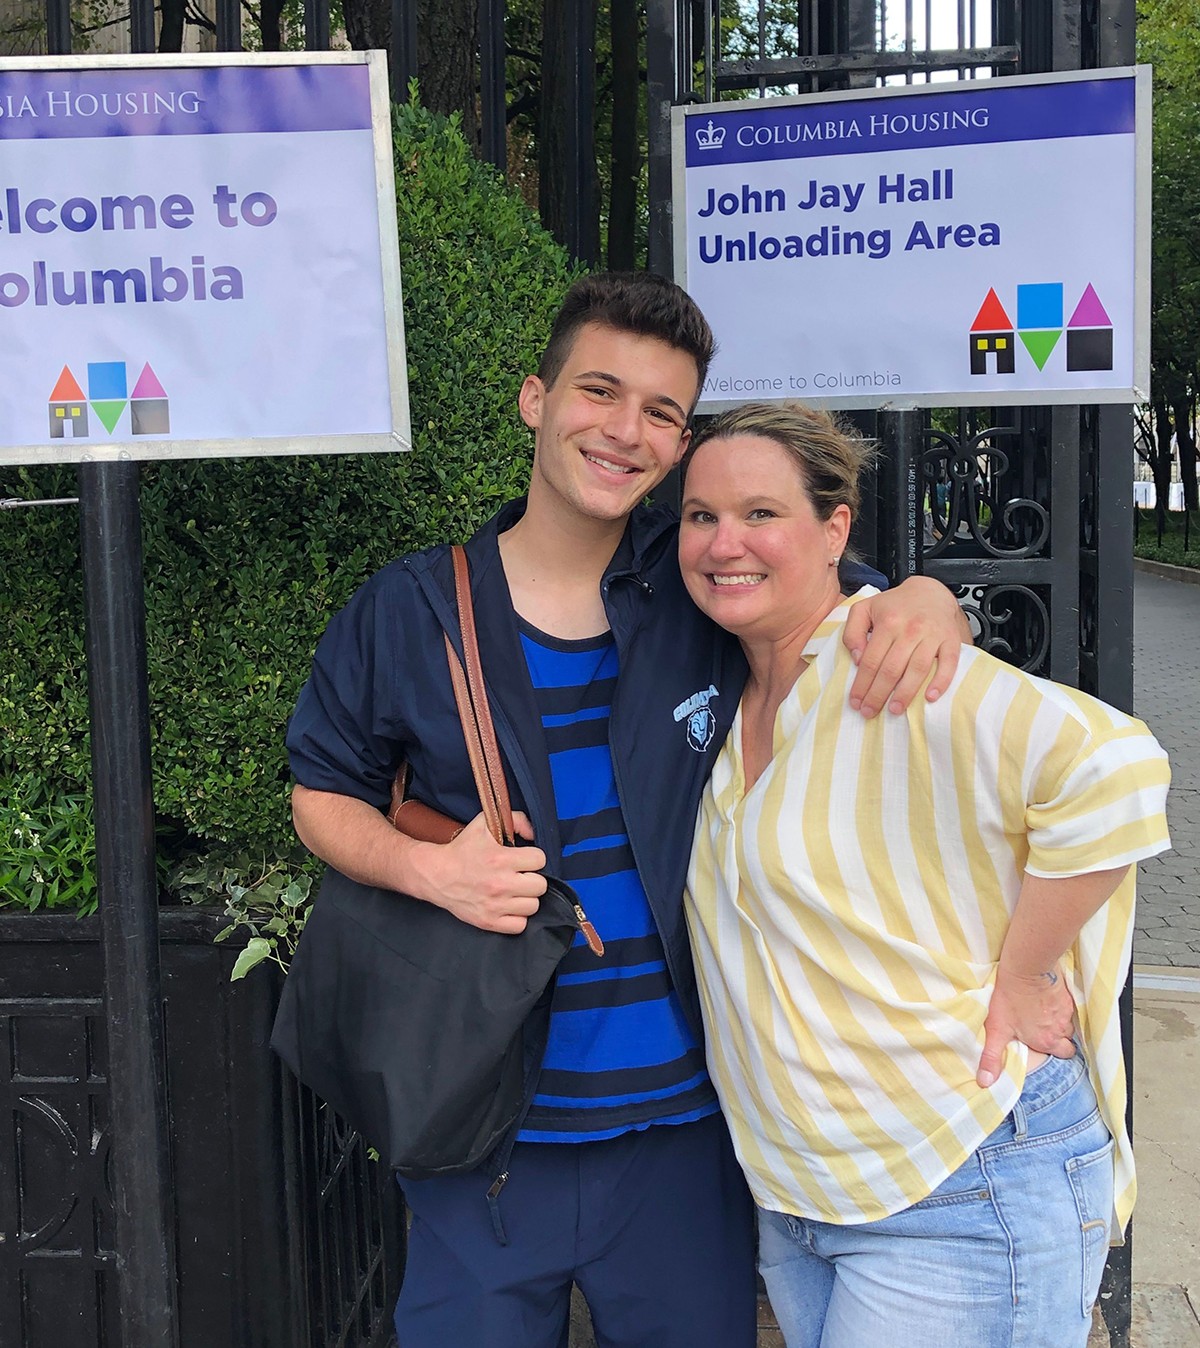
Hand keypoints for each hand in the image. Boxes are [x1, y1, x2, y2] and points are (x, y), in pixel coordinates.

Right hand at [408, 811, 546, 932]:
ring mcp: (495, 906)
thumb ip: (515, 819)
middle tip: (520, 876)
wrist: (436, 874)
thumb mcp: (485, 824)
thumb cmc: (461, 849)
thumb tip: (533, 833)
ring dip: (526, 898)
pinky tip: (508, 906)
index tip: (524, 859)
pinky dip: (517, 917)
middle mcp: (500, 884)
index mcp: (500, 859)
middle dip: (532, 878)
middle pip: (540, 885)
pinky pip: (520, 925)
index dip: (533, 858)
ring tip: (514, 891)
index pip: (540, 860)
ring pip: (533, 906)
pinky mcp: (489, 922)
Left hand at [842, 576, 966, 716]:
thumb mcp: (865, 608)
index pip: (871, 661)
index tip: (855, 701)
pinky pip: (949, 663)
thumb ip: (852, 632)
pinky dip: (941, 681)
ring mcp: (932, 635)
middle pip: (891, 669)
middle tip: (869, 712)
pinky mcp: (951, 640)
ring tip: (894, 710)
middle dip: (878, 694)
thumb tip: (857, 658)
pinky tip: (930, 697)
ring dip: (905, 693)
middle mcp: (910, 629)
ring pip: (917, 669)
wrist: (931, 590)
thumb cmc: (895, 605)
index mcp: (888, 622)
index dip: (862, 684)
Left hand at [976, 964, 1076, 1087]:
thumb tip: (985, 1082)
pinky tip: (1047, 998)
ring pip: (1068, 1022)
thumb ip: (992, 1058)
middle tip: (1044, 1029)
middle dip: (1060, 1038)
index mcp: (1046, 1041)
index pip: (1064, 1055)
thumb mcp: (996, 1030)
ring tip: (1042, 1012)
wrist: (1026, 969)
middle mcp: (1060, 1029)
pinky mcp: (1067, 994)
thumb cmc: (1010, 998)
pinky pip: (1069, 1004)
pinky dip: (1060, 1004)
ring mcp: (1066, 1011)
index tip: (1043, 1043)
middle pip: (1069, 1040)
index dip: (1055, 1050)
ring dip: (1059, 1020)